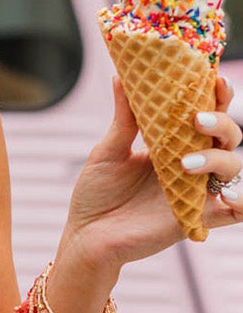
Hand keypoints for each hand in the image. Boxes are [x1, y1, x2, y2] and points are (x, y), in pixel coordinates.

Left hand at [65, 74, 242, 268]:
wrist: (85, 236)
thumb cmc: (95, 195)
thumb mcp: (108, 152)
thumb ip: (124, 119)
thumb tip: (121, 76)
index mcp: (173, 143)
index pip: (206, 112)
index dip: (216, 95)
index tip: (214, 79)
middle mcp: (190, 163)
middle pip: (227, 135)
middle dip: (222, 121)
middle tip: (197, 118)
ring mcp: (194, 190)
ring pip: (232, 166)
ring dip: (218, 158)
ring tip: (184, 162)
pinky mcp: (194, 217)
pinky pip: (233, 213)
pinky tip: (235, 199)